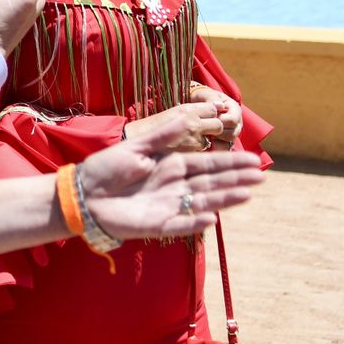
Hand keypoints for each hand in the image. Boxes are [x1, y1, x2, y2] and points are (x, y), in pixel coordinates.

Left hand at [79, 115, 264, 239]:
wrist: (83, 193)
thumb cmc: (107, 168)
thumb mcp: (136, 147)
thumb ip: (163, 135)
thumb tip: (189, 117)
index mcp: (171, 166)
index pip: (207, 165)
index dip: (230, 164)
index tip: (254, 161)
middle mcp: (175, 187)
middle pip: (211, 183)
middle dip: (236, 180)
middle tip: (261, 176)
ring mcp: (168, 207)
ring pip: (202, 202)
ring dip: (224, 200)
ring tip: (247, 194)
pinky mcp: (156, 225)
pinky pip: (179, 225)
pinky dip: (194, 223)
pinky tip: (211, 218)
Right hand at [124, 101, 225, 152]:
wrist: (134, 142)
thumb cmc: (151, 127)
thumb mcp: (174, 112)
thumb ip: (197, 109)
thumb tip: (220, 105)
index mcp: (187, 110)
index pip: (214, 108)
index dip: (214, 113)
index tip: (210, 116)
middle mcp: (192, 124)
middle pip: (219, 123)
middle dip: (217, 127)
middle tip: (208, 131)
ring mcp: (193, 141)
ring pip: (214, 139)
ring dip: (210, 140)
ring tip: (197, 142)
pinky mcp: (191, 156)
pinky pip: (205, 153)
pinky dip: (202, 153)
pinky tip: (191, 152)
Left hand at [188, 85, 243, 148]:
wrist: (197, 104)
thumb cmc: (202, 98)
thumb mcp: (205, 94)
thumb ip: (212, 99)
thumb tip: (218, 106)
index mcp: (234, 109)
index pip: (232, 120)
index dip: (220, 121)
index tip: (209, 119)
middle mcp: (237, 122)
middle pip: (232, 133)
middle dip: (218, 132)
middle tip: (205, 129)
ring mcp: (233, 132)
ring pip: (229, 142)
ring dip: (217, 140)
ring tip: (206, 135)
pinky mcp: (227, 141)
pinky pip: (225, 149)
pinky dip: (217, 148)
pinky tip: (208, 144)